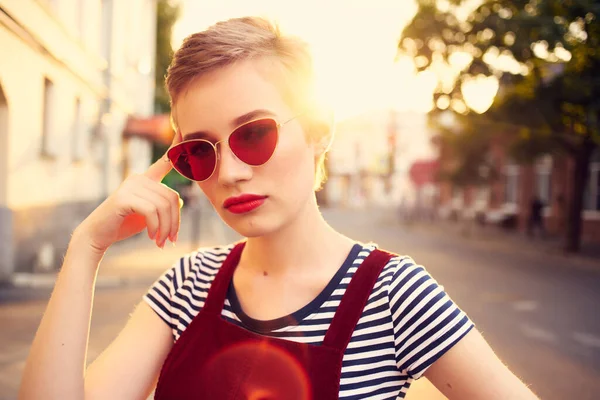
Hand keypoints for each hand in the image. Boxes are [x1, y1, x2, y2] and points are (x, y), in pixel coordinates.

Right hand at [76, 132, 183, 253]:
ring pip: (163, 206)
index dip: (176, 148)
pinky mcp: (124, 197)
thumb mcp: (148, 214)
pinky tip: (152, 237)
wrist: (98, 235)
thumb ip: (163, 206)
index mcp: (145, 180)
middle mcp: (138, 178)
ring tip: (160, 242)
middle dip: (174, 223)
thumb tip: (180, 203)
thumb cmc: (124, 224)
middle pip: (172, 198)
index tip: (184, 131)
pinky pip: (152, 212)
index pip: (164, 162)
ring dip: (166, 228)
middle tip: (170, 240)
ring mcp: (130, 186)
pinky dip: (156, 227)